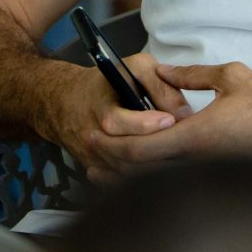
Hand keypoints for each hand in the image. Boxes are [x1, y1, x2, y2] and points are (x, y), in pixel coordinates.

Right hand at [42, 50, 190, 178]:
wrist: (67, 102)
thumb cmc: (105, 84)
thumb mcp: (135, 68)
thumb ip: (161, 84)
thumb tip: (183, 112)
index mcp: (101, 108)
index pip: (120, 122)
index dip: (147, 124)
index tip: (170, 120)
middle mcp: (93, 136)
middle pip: (125, 153)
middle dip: (156, 146)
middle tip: (178, 137)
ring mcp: (93, 158)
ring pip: (125, 172)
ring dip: (153, 164)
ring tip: (172, 150)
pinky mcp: (96, 171)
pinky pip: (120, 183)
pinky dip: (140, 177)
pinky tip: (157, 165)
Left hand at [80, 59, 251, 182]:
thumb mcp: (231, 77)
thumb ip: (191, 75)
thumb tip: (163, 72)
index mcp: (196, 134)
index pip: (141, 146)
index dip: (112, 141)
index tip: (94, 132)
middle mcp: (197, 161)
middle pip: (139, 171)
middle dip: (109, 163)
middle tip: (89, 155)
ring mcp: (205, 174)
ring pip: (154, 183)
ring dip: (125, 177)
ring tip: (103, 171)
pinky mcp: (214, 179)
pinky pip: (174, 183)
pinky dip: (150, 180)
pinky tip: (140, 177)